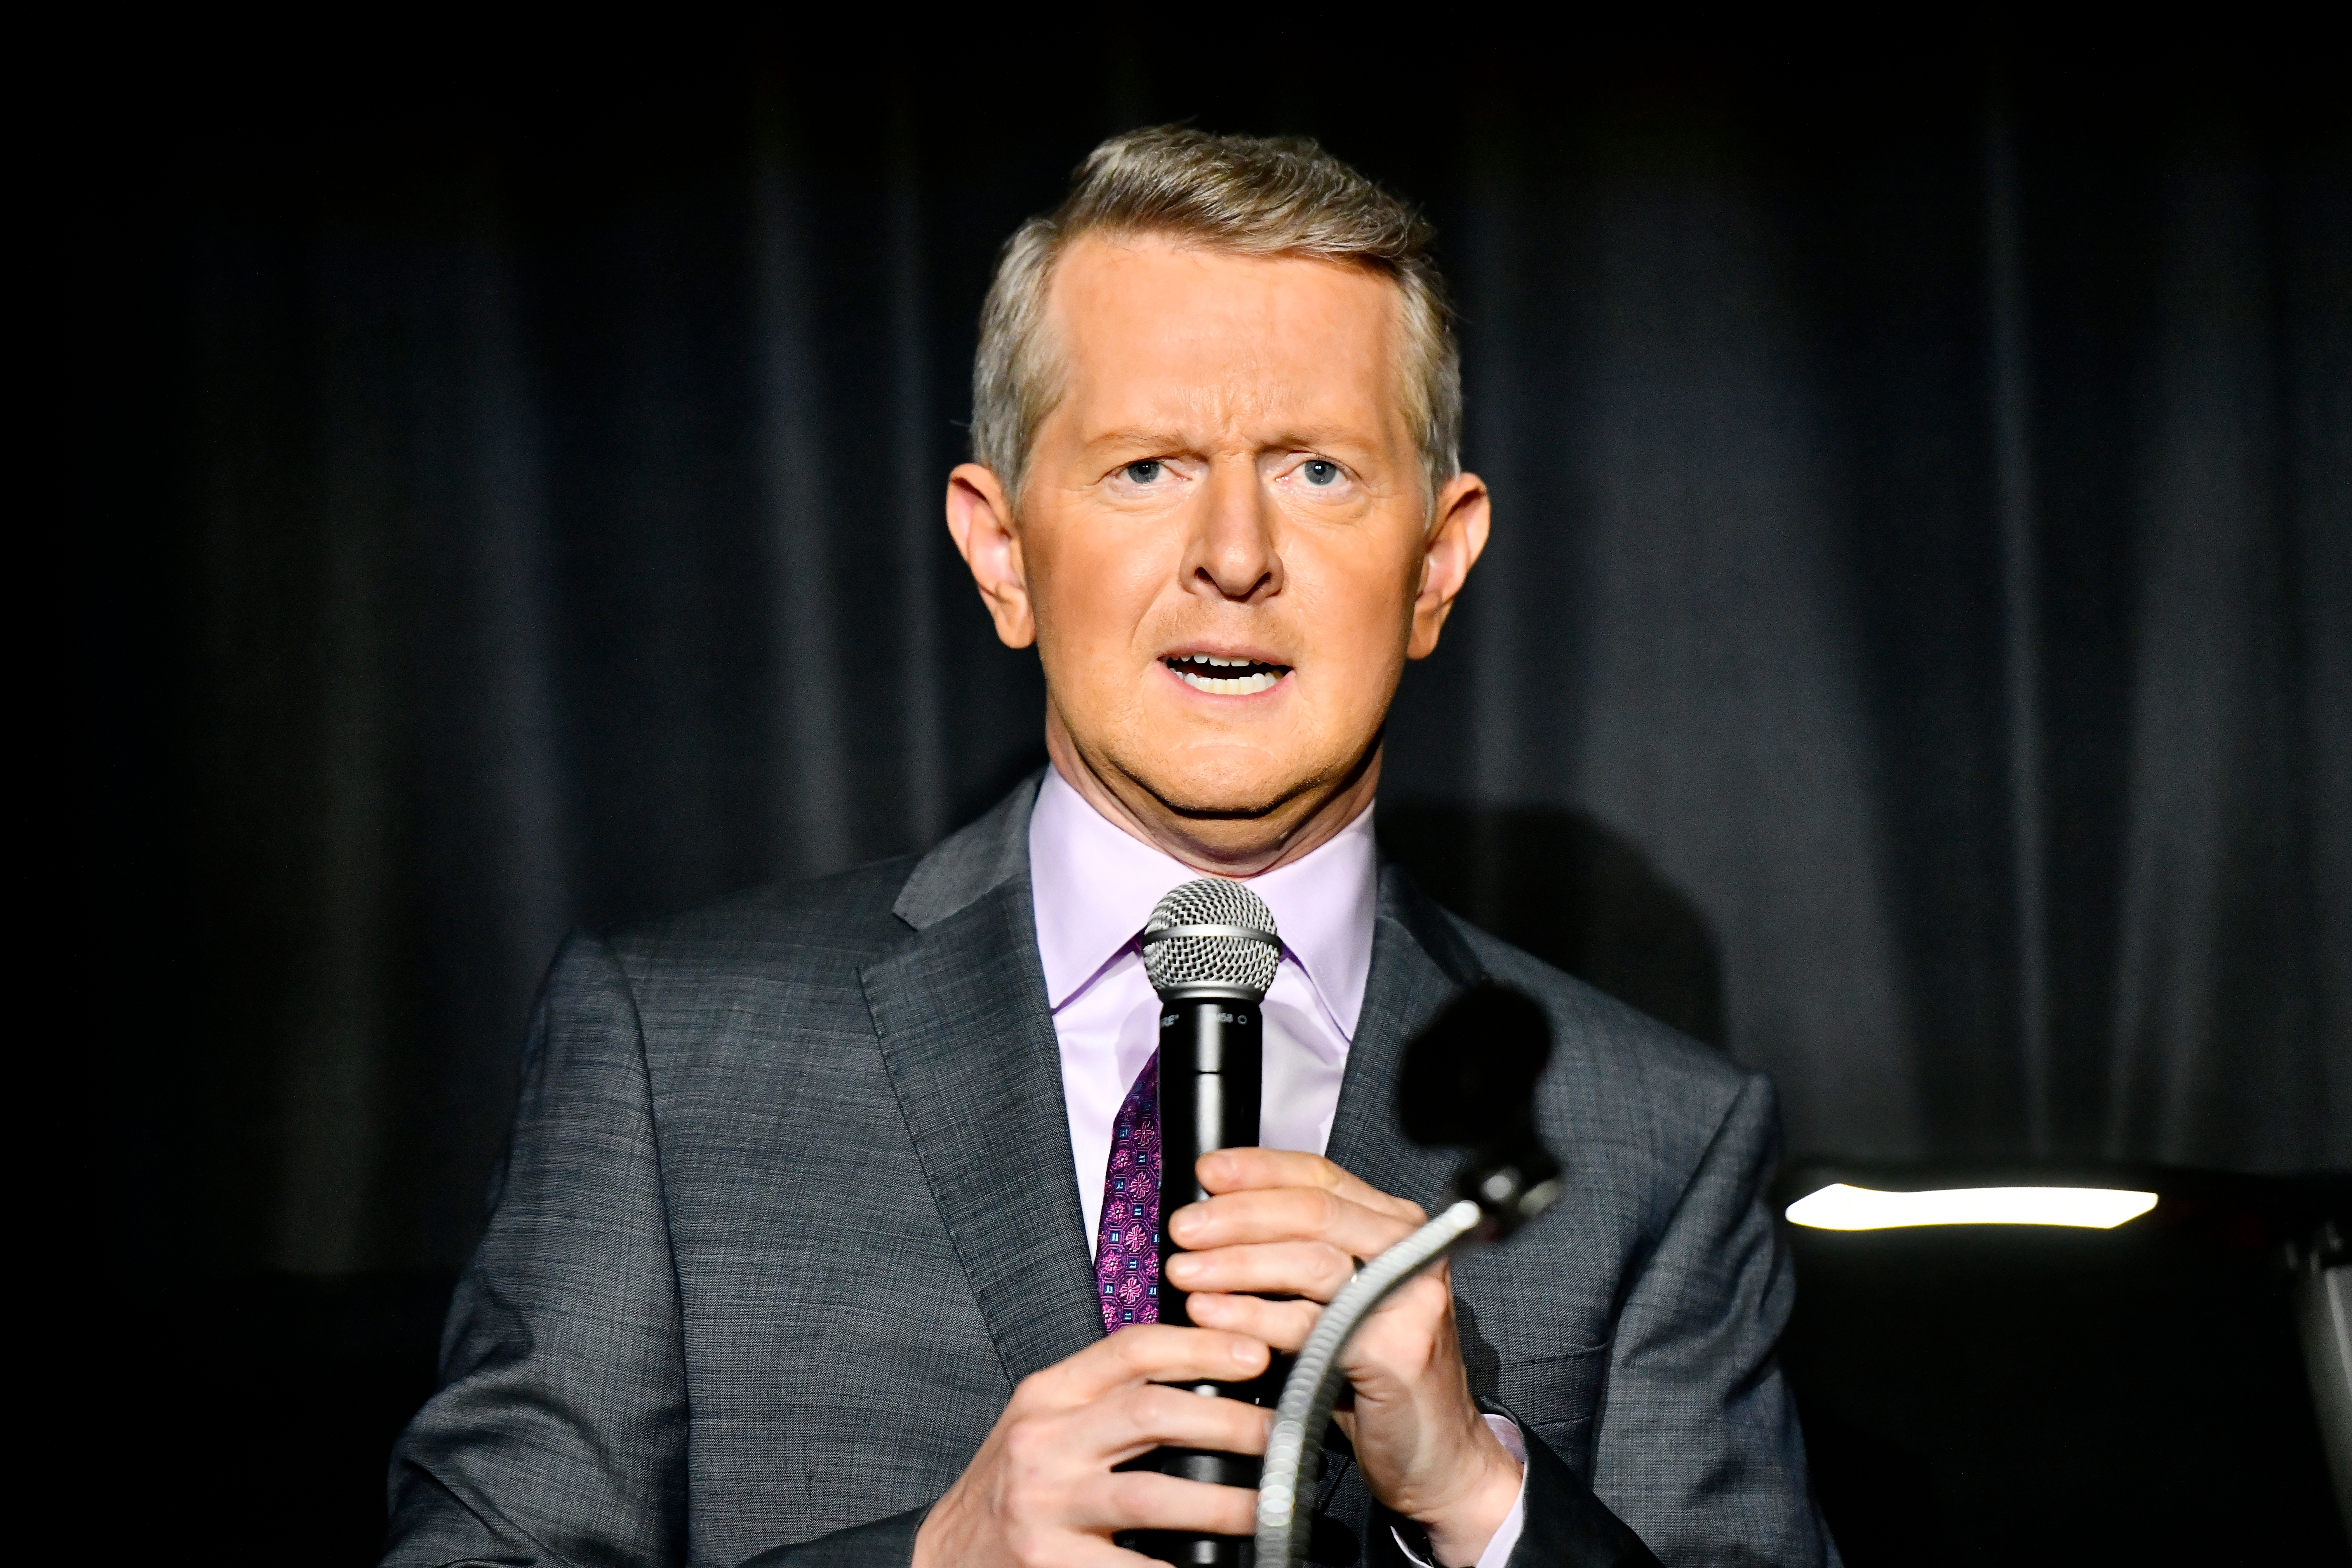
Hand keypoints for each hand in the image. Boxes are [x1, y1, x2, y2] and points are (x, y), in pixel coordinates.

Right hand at [912, 1325, 1273, 1567]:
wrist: (941, 1556)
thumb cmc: (1010, 1488)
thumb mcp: (1046, 1424)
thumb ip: (1105, 1397)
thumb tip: (1204, 1379)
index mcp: (1047, 1395)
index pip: (1131, 1348)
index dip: (1201, 1346)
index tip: (1256, 1354)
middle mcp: (1042, 1442)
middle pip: (1150, 1412)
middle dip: (1227, 1421)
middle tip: (1281, 1435)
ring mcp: (1043, 1506)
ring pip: (1149, 1495)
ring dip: (1221, 1504)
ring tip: (1268, 1509)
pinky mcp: (1048, 1564)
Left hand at [1165, 1149, 1522, 1565]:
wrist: (1437, 1458)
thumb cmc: (1375, 1381)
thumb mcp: (1336, 1303)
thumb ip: (1296, 1258)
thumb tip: (1212, 1224)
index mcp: (1393, 1228)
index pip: (1320, 1176)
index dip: (1258, 1169)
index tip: (1206, 1172)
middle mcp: (1409, 1252)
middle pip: (1314, 1210)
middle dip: (1238, 1215)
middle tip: (1183, 1228)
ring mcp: (1409, 1300)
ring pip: (1311, 1260)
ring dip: (1237, 1262)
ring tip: (1185, 1272)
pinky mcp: (1397, 1351)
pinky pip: (1312, 1323)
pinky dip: (1254, 1316)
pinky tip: (1212, 1315)